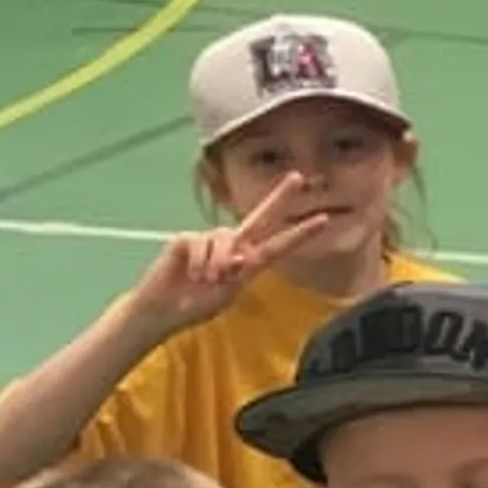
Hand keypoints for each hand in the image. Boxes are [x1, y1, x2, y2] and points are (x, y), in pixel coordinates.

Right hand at [125, 173, 331, 333]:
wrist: (164, 309)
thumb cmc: (197, 304)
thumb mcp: (225, 295)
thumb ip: (237, 275)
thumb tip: (240, 257)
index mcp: (249, 261)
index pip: (279, 244)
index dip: (300, 233)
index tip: (324, 219)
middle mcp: (233, 244)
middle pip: (260, 216)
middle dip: (280, 197)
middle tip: (299, 178)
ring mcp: (210, 239)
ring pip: (224, 240)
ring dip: (216, 265)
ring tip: (204, 280)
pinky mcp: (186, 238)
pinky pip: (198, 245)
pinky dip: (197, 264)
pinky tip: (190, 273)